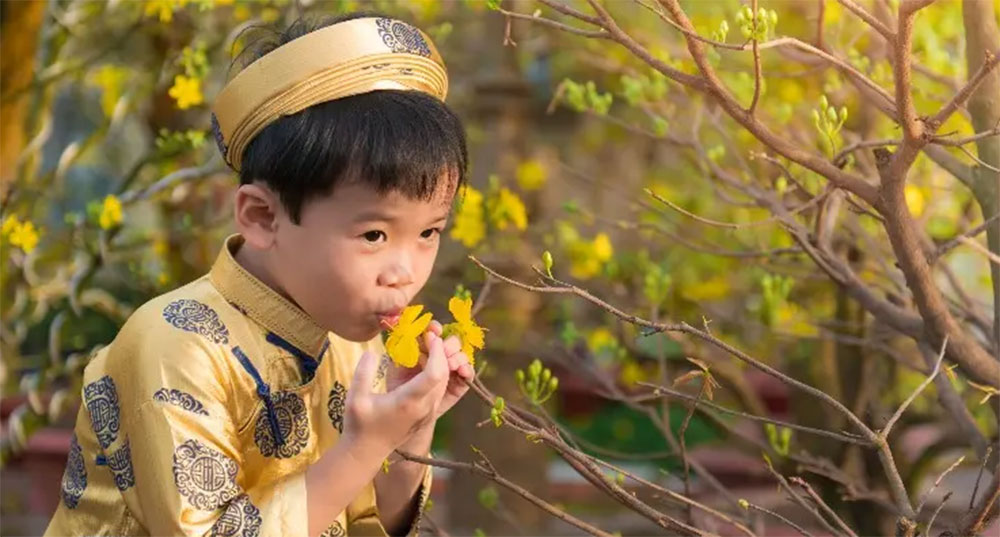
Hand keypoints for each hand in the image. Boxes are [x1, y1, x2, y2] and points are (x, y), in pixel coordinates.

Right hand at [341, 335, 449, 456]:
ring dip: (439, 363)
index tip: (430, 336)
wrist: (366, 452)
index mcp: (409, 401)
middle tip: (428, 336)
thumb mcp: (355, 397)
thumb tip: (372, 352)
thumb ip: (364, 372)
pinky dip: (436, 374)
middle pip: (444, 375)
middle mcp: (424, 407)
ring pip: (443, 383)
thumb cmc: (359, 425)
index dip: (437, 352)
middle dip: (440, 353)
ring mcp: (427, 413)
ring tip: (425, 347)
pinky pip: (438, 391)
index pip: (434, 374)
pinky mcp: (427, 416)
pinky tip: (421, 364)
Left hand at [385, 321, 473, 418]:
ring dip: (458, 356)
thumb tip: (426, 335)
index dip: (434, 328)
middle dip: (449, 344)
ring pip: (462, 354)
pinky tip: (461, 371)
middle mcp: (438, 355)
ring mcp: (450, 369)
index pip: (432, 331)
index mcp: (422, 347)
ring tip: (451, 365)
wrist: (403, 415)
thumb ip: (407, 351)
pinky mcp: (459, 383)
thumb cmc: (397, 388)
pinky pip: (468, 373)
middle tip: (443, 351)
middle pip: (451, 340)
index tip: (434, 330)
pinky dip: (467, 369)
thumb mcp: (397, 367)